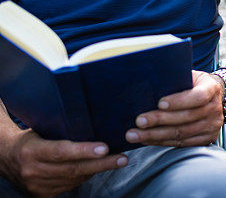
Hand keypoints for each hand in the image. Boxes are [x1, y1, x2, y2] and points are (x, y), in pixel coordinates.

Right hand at [1, 129, 125, 196]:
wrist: (6, 158)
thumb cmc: (31, 138)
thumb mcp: (41, 130)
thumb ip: (62, 132)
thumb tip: (95, 126)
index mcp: (32, 151)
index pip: (61, 151)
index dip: (84, 151)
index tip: (104, 148)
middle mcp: (33, 170)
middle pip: (73, 169)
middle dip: (101, 164)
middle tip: (122, 158)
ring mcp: (37, 186)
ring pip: (73, 179)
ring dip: (96, 171)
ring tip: (115, 161)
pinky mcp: (41, 195)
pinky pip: (69, 186)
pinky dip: (84, 177)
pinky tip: (96, 169)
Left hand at [126, 71, 224, 146]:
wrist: (212, 98)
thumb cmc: (195, 85)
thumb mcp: (190, 76)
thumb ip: (176, 79)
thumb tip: (149, 82)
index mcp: (212, 89)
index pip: (198, 96)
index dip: (179, 101)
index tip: (159, 103)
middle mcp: (215, 108)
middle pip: (187, 117)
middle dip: (160, 120)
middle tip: (139, 121)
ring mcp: (212, 126)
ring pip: (182, 133)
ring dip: (156, 135)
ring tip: (136, 135)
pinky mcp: (207, 139)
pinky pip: (182, 143)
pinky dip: (163, 142)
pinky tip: (148, 140)